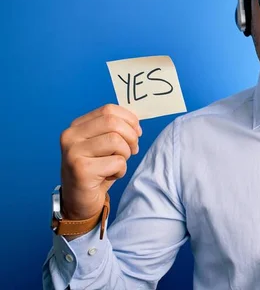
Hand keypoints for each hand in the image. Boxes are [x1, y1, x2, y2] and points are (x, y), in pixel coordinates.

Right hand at [60, 104, 141, 220]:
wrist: (80, 201)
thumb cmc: (97, 170)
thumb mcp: (104, 145)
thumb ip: (115, 129)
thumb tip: (136, 120)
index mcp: (77, 126)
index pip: (108, 110)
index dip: (129, 119)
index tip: (137, 132)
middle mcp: (70, 136)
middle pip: (113, 122)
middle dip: (131, 136)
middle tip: (132, 150)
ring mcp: (73, 152)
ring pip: (116, 141)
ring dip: (125, 154)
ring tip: (118, 164)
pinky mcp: (80, 170)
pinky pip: (116, 162)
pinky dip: (121, 170)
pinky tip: (110, 176)